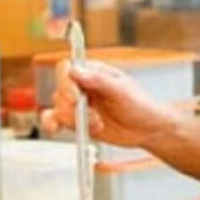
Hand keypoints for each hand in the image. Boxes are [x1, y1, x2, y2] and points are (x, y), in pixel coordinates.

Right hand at [39, 59, 174, 147]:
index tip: (75, 97)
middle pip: (60, 90)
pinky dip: (51, 124)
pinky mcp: (77, 121)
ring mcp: (78, 104)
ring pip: (58, 107)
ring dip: (73, 120)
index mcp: (93, 71)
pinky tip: (55, 129)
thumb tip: (75, 70)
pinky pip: (55, 120)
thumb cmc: (140, 105)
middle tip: (92, 117)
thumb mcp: (122, 91)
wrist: (147, 130)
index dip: (66, 82)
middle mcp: (82, 86)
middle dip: (73, 107)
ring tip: (97, 125)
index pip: (67, 68)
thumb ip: (99, 80)